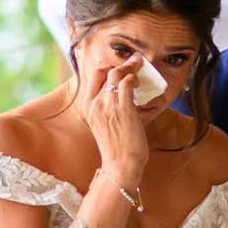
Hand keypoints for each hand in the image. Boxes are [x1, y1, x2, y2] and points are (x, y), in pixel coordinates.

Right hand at [82, 54, 149, 188]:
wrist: (120, 165)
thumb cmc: (117, 149)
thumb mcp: (106, 126)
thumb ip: (109, 111)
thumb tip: (122, 98)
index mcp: (88, 108)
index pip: (92, 77)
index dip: (106, 68)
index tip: (118, 66)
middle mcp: (95, 104)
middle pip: (103, 72)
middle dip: (120, 63)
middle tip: (134, 61)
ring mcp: (108, 106)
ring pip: (116, 74)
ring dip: (129, 67)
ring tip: (139, 66)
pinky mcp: (123, 109)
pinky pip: (126, 84)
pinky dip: (133, 78)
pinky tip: (138, 82)